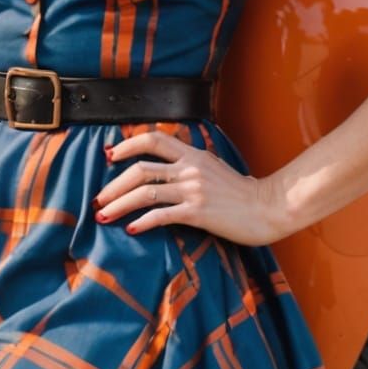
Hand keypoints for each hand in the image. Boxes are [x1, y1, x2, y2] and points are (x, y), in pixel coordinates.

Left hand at [92, 127, 294, 247]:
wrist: (269, 208)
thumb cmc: (243, 193)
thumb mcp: (215, 168)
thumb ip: (192, 164)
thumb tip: (169, 166)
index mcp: (193, 154)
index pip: (153, 139)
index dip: (127, 145)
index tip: (109, 156)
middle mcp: (190, 168)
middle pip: (140, 169)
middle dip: (113, 185)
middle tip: (98, 199)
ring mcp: (193, 190)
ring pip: (144, 192)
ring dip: (118, 205)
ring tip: (103, 217)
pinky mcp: (198, 212)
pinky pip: (161, 215)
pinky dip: (142, 222)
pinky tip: (131, 229)